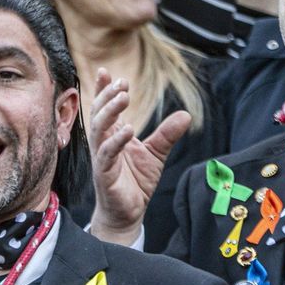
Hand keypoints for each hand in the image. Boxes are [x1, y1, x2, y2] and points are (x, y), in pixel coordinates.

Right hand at [85, 69, 190, 245]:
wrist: (128, 213)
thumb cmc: (136, 183)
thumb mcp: (156, 154)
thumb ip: (166, 134)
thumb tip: (186, 115)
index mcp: (112, 136)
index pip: (104, 109)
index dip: (103, 90)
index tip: (106, 71)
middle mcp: (102, 145)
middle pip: (98, 114)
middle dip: (107, 96)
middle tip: (122, 83)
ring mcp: (101, 159)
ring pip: (98, 130)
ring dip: (109, 112)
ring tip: (123, 97)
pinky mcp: (104, 174)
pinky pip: (107, 154)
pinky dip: (116, 140)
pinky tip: (128, 129)